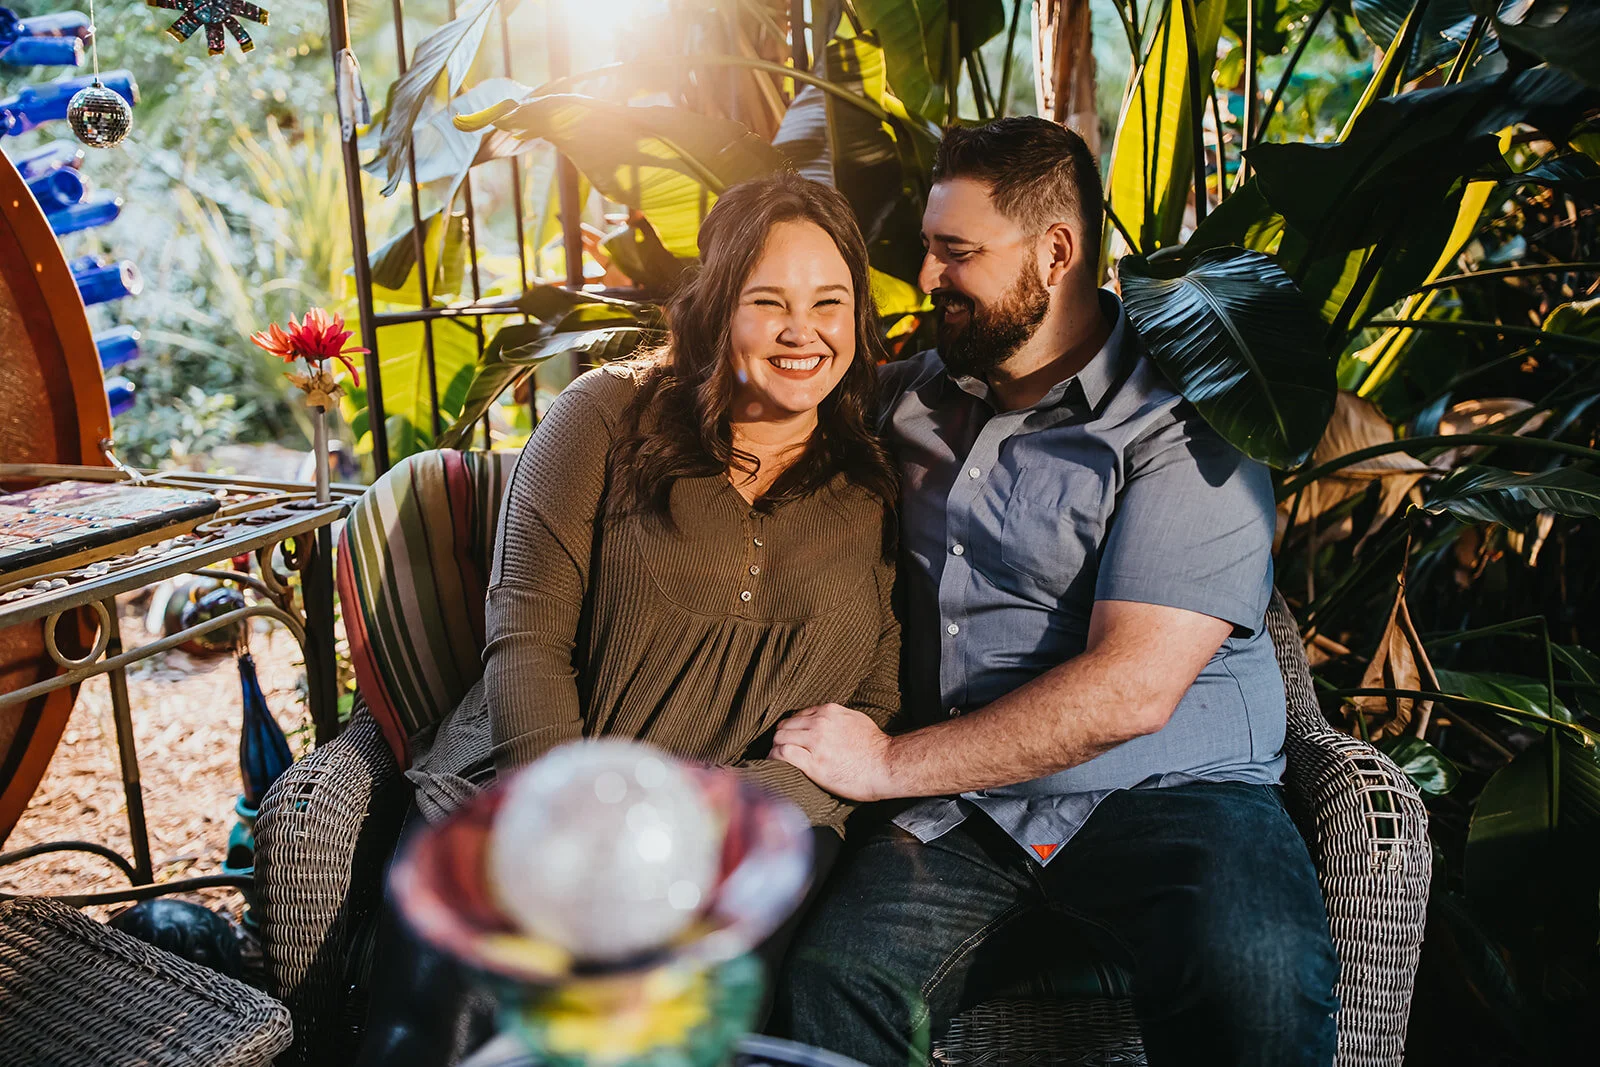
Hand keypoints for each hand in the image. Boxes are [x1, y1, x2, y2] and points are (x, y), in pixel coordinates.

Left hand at [771, 703, 896, 801]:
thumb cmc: (876, 746)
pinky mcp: (813, 763)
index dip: (792, 727)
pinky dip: (774, 757)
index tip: (791, 737)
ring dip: (775, 747)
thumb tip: (824, 720)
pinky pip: (783, 754)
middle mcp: (820, 723)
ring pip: (780, 738)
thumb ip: (836, 717)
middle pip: (786, 725)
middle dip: (780, 737)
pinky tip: (773, 763)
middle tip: (779, 748)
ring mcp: (816, 742)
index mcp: (829, 712)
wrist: (886, 765)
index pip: (799, 715)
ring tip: (774, 757)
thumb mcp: (856, 719)